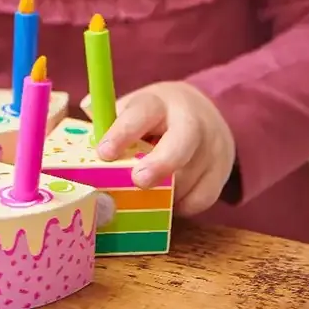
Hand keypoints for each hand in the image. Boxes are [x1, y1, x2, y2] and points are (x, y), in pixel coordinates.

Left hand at [96, 81, 235, 215]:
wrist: (207, 113)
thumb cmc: (157, 114)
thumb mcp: (136, 106)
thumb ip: (111, 115)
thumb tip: (87, 109)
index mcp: (159, 103)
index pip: (141, 113)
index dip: (122, 133)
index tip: (104, 152)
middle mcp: (190, 122)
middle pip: (182, 142)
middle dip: (160, 163)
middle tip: (138, 181)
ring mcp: (211, 147)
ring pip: (189, 178)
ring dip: (164, 192)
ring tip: (146, 191)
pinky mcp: (221, 172)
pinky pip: (201, 199)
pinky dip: (181, 206)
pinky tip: (169, 199)